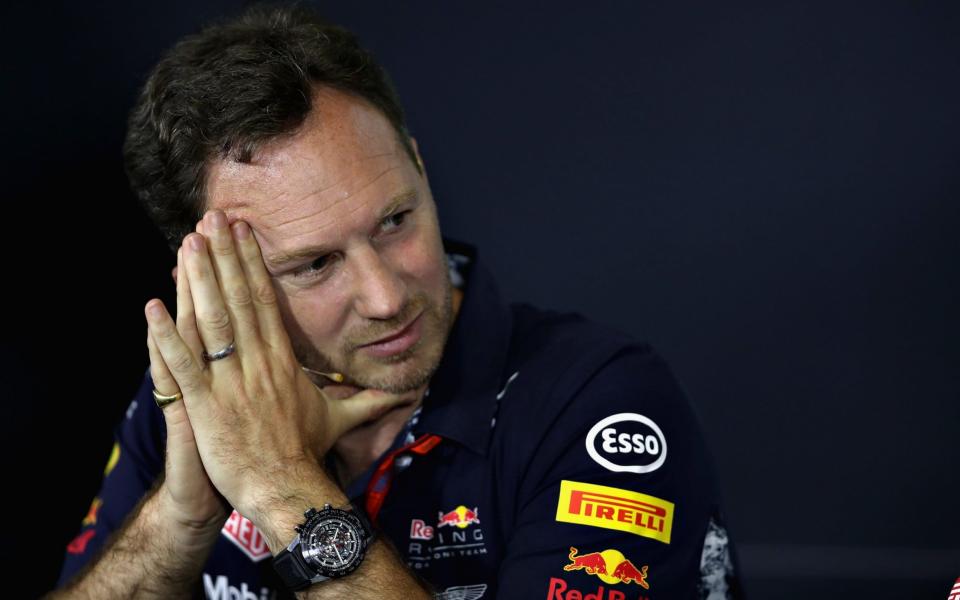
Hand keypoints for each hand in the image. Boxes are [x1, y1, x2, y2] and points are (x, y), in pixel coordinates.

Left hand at [145, 209, 409, 517]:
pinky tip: (151, 307)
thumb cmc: (307, 453)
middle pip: (239, 300)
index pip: (266, 303)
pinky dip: (164, 338)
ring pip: (212, 323)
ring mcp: (230, 383)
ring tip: (187, 244)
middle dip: (224, 257)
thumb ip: (369, 401)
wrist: (286, 488)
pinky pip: (182, 366)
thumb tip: (406, 394)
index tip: (242, 235)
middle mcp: (257, 363)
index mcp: (282, 361)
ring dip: (198, 282)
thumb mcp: (340, 420)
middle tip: (212, 219)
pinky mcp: (206, 406)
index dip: (252, 265)